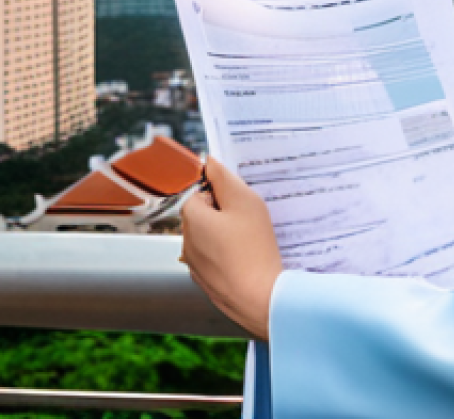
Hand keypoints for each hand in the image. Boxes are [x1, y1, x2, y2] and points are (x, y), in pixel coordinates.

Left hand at [180, 156, 282, 340]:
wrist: (259, 297)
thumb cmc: (253, 247)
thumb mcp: (245, 202)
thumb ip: (224, 178)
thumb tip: (209, 162)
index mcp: (192, 220)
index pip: (199, 194)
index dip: (222, 194)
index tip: (241, 202)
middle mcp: (186, 243)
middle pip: (203, 215)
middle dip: (224, 214)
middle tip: (248, 220)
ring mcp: (195, 266)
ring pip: (209, 238)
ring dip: (225, 234)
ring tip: (251, 241)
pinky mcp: (207, 283)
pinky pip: (215, 258)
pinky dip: (228, 255)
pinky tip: (248, 259)